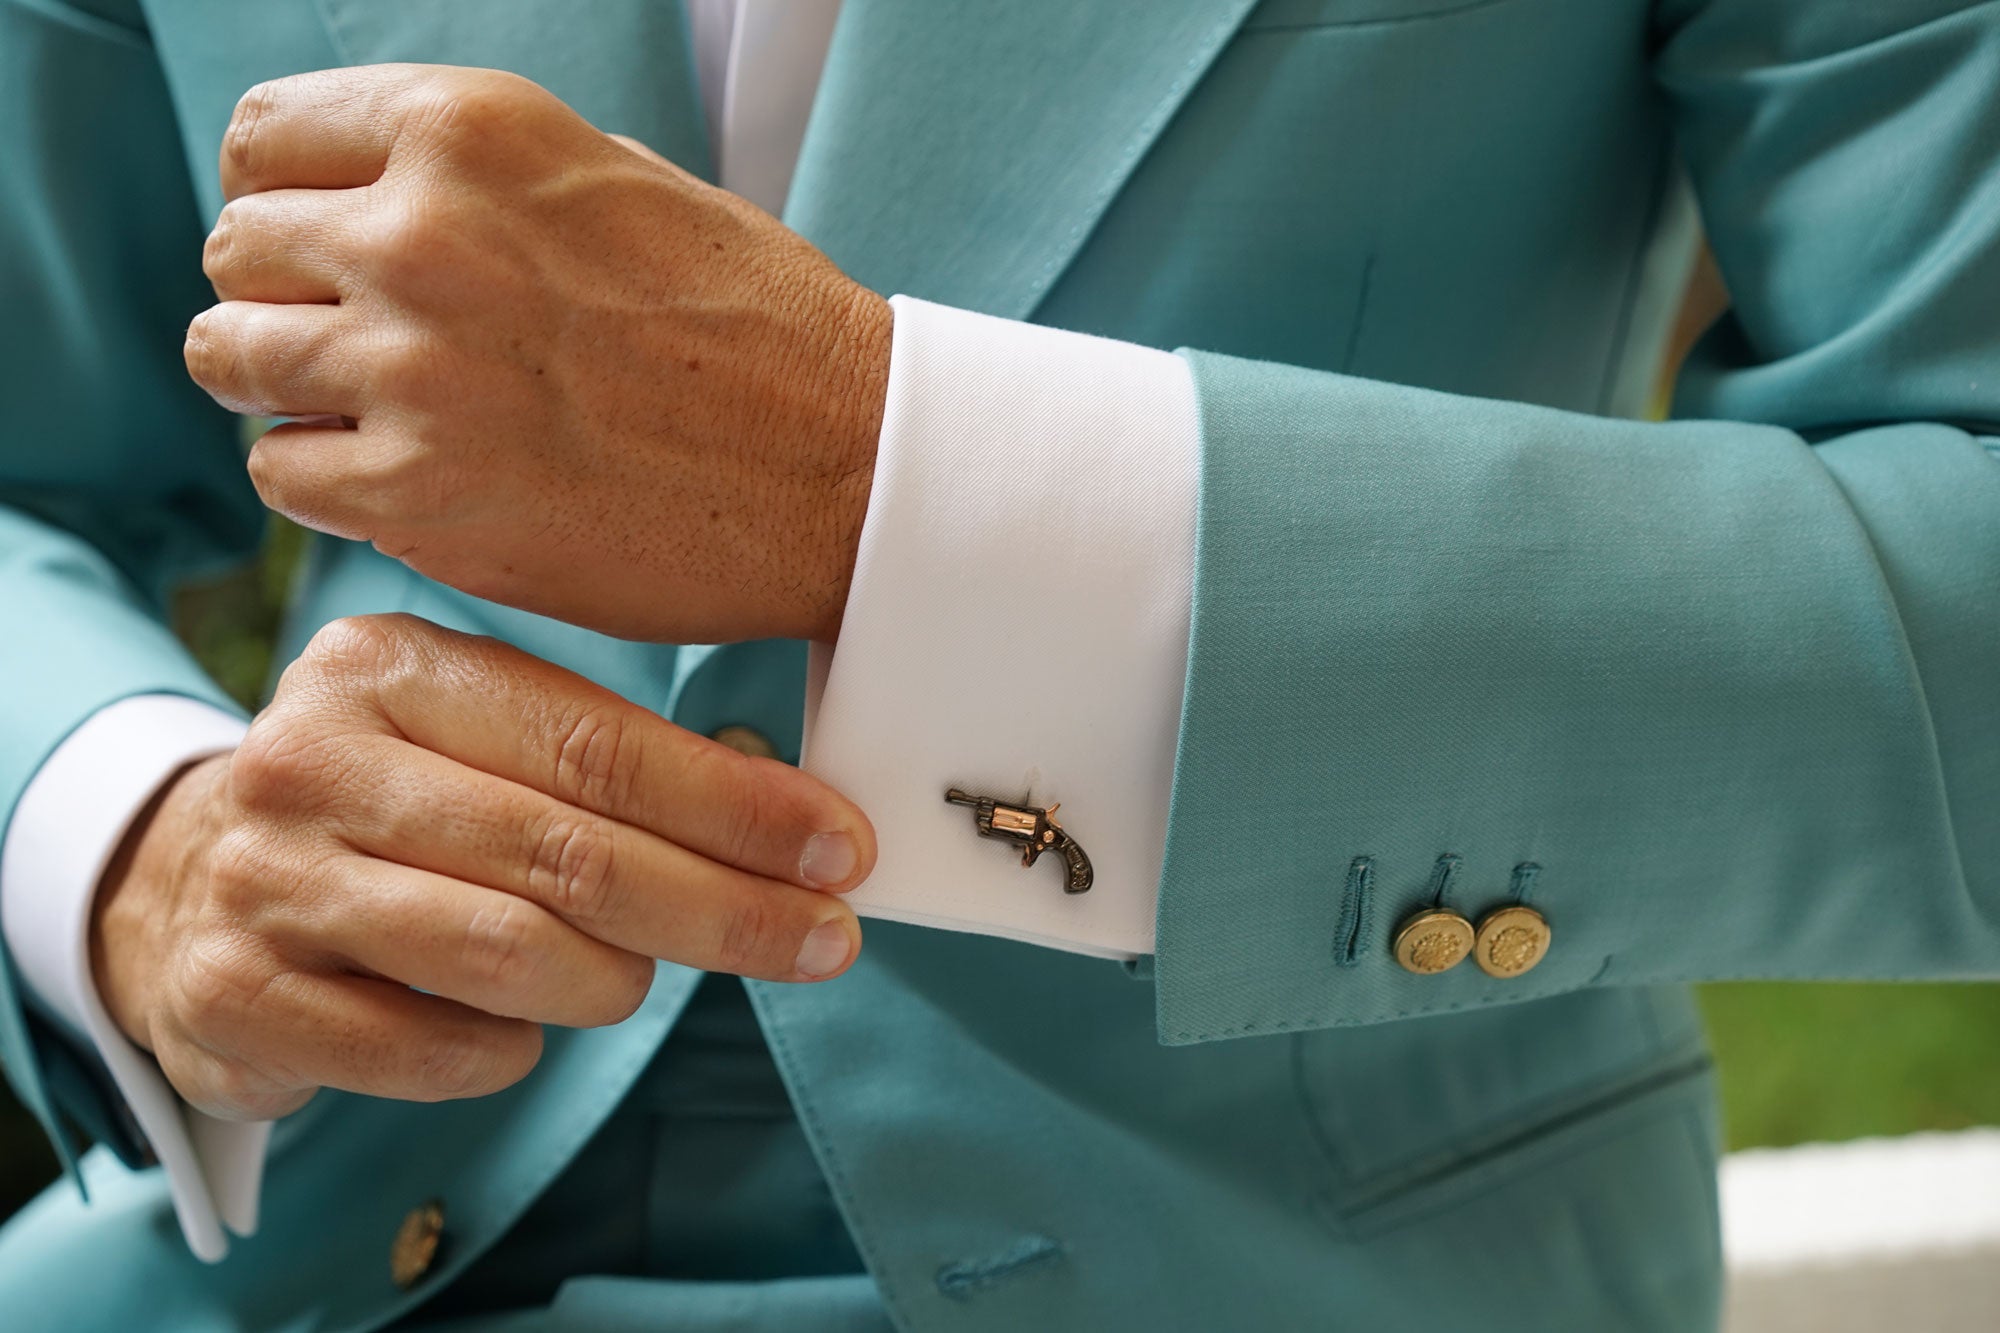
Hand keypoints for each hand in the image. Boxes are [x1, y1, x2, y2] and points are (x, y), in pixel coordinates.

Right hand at [91, 614, 873, 1120]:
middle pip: (569, 853)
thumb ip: (606, 764)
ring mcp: (263, 877)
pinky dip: (508, 1051)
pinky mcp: (234, 994)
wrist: (190, 886)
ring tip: (632, 979)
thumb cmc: (391, 807)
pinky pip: (433, 1049)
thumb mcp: (477, 743)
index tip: (840, 852)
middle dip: (724, 907)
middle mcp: (314, 757)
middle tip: (825, 941)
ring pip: (509, 953)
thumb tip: (796, 821)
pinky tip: (517, 1028)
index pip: (597, 743)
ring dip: (613, 982)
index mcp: (389, 667)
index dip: (735, 805)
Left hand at [185, 64, 891, 644]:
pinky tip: (402, 478)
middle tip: (355, 345)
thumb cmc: (758, 326)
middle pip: (236, 252)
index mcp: (469, 132)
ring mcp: (413, 366)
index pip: (262, 142)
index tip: (319, 250)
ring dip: (287, 390)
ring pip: (230, 360)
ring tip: (372, 415)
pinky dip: (322, 480)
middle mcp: (422, 233)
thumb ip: (481, 178)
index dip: (281, 201)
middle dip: (282, 299)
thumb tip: (375, 196)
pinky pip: (280, 472)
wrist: (846, 466)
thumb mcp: (621, 180)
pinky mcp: (420, 491)